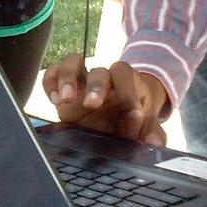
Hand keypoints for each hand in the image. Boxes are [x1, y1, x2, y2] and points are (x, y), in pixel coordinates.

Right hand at [42, 54, 167, 144]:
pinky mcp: (64, 89)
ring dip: (68, 77)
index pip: (125, 74)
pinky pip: (53, 73)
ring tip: (64, 99)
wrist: (120, 114)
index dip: (128, 90)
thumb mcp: (146, 125)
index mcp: (125, 82)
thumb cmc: (133, 117)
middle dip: (96, 86)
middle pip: (99, 70)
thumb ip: (152, 133)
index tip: (132, 113)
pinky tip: (53, 99)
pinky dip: (50, 81)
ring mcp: (82, 81)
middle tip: (92, 105)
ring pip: (73, 63)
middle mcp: (103, 78)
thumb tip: (155, 143)